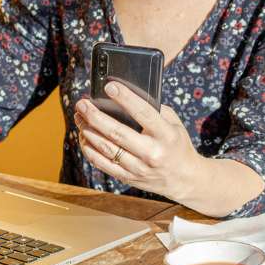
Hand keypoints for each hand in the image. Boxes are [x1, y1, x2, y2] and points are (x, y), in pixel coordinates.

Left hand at [74, 81, 202, 202]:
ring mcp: (139, 168)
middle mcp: (152, 153)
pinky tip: (84, 137)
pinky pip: (103, 164)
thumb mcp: (174, 124)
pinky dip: (90, 149)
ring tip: (79, 117)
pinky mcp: (129, 178)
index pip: (143, 113)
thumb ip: (155, 110)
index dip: (125, 98)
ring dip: (88, 131)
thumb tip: (126, 95)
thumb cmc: (177, 144)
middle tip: (82, 104)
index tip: (109, 86)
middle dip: (95, 116)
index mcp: (166, 135)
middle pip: (117, 132)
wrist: (185, 178)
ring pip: (106, 149)